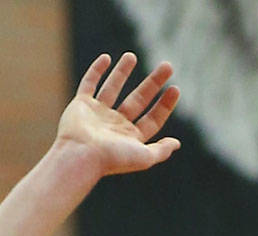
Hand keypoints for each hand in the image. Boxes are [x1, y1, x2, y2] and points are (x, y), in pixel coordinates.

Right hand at [54, 52, 180, 178]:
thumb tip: (176, 144)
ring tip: (132, 56)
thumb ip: (160, 151)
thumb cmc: (112, 159)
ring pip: (112, 89)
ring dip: (122, 72)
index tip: (175, 88)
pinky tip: (106, 58)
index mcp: (129, 138)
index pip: (151, 120)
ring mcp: (97, 115)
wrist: (80, 156)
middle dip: (153, 83)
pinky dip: (95, 71)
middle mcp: (114, 126)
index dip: (165, 105)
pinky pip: (88, 84)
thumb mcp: (144, 157)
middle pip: (137, 100)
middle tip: (168, 66)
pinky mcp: (81, 106)